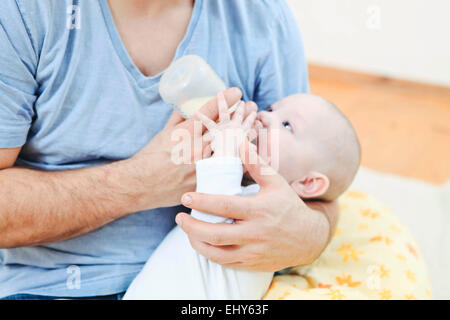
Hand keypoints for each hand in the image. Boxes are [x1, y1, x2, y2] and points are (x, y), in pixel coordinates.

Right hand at [130, 88, 256, 208]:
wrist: (141, 185)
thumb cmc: (152, 157)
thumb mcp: (164, 133)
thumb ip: (179, 118)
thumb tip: (189, 104)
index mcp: (184, 134)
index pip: (208, 111)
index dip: (225, 99)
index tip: (237, 91)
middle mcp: (195, 149)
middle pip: (225, 129)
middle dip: (241, 115)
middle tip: (252, 106)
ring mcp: (202, 167)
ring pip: (231, 148)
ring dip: (246, 135)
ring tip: (256, 125)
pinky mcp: (206, 181)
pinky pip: (228, 170)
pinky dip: (241, 159)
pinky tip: (250, 151)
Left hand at [175, 141, 330, 271]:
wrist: (308, 238)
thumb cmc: (288, 206)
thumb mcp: (276, 182)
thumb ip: (256, 164)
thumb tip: (240, 142)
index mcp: (259, 210)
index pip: (225, 206)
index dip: (202, 201)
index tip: (186, 196)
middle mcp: (255, 233)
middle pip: (215, 234)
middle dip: (192, 226)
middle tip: (179, 217)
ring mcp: (253, 251)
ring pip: (217, 252)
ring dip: (196, 242)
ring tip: (186, 230)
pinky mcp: (252, 263)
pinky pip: (225, 262)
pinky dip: (210, 253)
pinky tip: (202, 243)